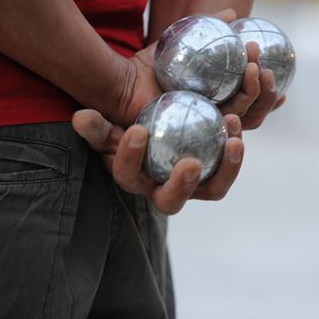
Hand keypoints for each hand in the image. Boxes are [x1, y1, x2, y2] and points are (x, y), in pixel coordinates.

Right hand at [72, 109, 244, 214]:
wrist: (169, 118)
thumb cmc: (137, 124)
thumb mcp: (116, 125)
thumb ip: (99, 125)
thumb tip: (80, 117)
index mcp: (135, 178)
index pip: (127, 174)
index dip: (129, 156)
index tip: (136, 130)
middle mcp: (166, 189)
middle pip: (172, 200)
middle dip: (181, 185)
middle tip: (192, 162)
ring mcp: (196, 184)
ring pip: (213, 188)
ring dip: (225, 167)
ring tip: (232, 139)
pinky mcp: (220, 170)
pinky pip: (231, 165)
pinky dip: (237, 149)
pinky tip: (237, 124)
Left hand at [118, 8, 285, 128]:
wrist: (123, 83)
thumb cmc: (147, 66)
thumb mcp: (182, 41)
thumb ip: (208, 27)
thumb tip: (234, 13)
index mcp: (216, 103)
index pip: (250, 101)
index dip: (268, 91)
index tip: (278, 72)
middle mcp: (215, 118)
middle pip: (254, 113)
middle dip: (267, 92)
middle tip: (269, 67)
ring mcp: (208, 128)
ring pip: (246, 116)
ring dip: (258, 91)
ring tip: (259, 67)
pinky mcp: (201, 133)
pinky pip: (229, 119)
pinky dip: (244, 100)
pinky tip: (249, 80)